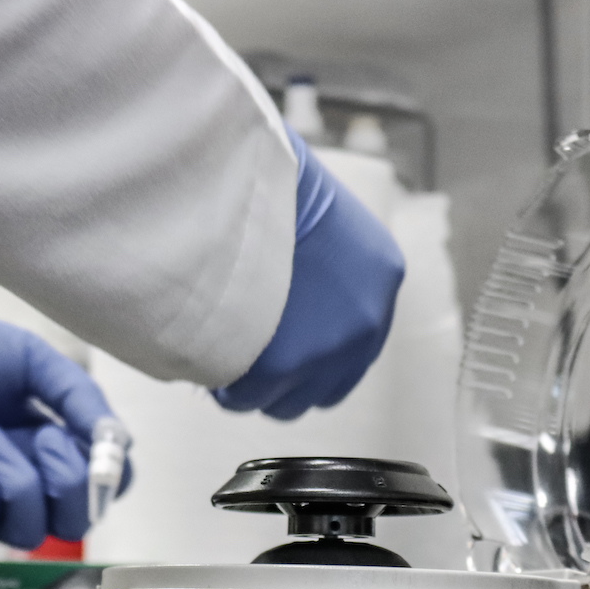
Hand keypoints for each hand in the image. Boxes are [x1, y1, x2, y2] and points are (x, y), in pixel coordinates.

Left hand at [0, 299, 127, 547]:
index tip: (103, 452)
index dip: (109, 479)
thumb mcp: (31, 360)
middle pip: (73, 523)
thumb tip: (119, 442)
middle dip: (71, 487)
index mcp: (43, 440)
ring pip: (29, 532)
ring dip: (15, 480)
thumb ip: (79, 398)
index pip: (97, 485)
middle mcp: (17, 475)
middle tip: (43, 441)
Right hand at [212, 124, 403, 419]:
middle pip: (324, 388)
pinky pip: (245, 399)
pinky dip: (224, 388)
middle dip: (285, 380)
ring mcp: (327, 350)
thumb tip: (296, 299)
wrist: (246, 185)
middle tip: (248, 357)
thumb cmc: (269, 186)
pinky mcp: (283, 368)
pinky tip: (207, 360)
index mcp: (382, 278)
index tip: (280, 347)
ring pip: (286, 403)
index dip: (313, 355)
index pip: (356, 348)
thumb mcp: (325, 219)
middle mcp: (366, 324)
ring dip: (255, 388)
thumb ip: (327, 265)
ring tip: (224, 358)